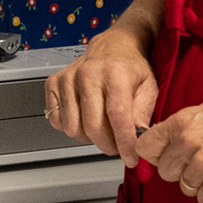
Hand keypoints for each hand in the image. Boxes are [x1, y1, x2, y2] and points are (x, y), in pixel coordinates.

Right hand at [43, 24, 157, 166]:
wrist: (112, 45)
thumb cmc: (130, 67)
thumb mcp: (149, 87)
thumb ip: (144, 114)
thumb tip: (138, 139)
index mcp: (116, 73)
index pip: (118, 116)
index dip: (124, 142)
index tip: (130, 157)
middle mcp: (89, 74)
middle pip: (93, 126)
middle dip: (108, 146)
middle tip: (117, 146)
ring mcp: (68, 78)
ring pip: (73, 128)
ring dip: (89, 138)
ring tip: (102, 129)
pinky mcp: (54, 83)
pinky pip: (56, 120)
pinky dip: (70, 127)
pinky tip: (84, 119)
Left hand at [138, 96, 202, 202]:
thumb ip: (182, 126)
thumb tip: (161, 140)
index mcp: (183, 122)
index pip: (146, 146)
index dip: (155, 154)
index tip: (164, 156)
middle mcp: (190, 142)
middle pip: (165, 171)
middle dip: (180, 170)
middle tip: (201, 162)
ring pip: (185, 187)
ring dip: (200, 182)